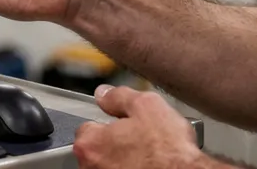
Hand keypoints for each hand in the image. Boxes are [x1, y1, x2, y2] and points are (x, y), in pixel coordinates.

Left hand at [74, 86, 205, 168]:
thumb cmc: (167, 151)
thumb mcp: (146, 105)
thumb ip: (119, 97)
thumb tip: (105, 94)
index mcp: (90, 143)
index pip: (88, 127)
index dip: (110, 123)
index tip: (124, 125)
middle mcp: (91, 168)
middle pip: (98, 149)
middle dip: (115, 143)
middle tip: (139, 140)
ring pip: (110, 165)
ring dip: (124, 161)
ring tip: (147, 157)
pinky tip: (149, 167)